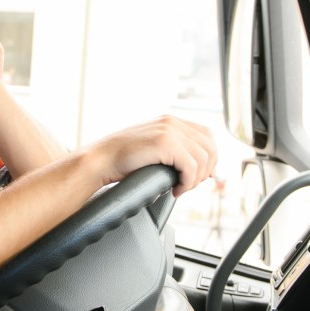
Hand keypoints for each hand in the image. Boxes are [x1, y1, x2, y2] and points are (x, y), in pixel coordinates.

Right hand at [92, 115, 217, 197]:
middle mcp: (172, 122)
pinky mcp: (165, 143)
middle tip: (187, 185)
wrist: (100, 160)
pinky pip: (191, 166)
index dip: (209, 158)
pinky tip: (174, 189)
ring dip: (195, 179)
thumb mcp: (152, 149)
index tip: (199, 176)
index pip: (207, 136)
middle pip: (209, 147)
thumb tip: (203, 169)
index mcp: (170, 121)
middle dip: (204, 171)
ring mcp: (169, 130)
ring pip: (203, 159)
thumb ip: (174, 151)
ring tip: (179, 188)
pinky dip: (187, 182)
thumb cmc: (121, 160)